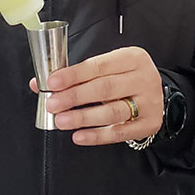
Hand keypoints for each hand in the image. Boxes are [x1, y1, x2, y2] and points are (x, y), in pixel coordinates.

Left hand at [29, 47, 162, 145]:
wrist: (156, 94)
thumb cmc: (125, 78)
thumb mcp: (108, 67)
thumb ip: (76, 74)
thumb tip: (38, 83)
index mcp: (132, 58)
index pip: (99, 65)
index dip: (74, 74)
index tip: (53, 82)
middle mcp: (143, 78)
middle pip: (105, 88)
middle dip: (75, 96)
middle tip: (53, 103)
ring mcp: (149, 102)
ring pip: (113, 111)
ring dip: (84, 117)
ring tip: (62, 120)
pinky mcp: (150, 123)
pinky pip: (120, 132)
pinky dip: (98, 135)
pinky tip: (80, 135)